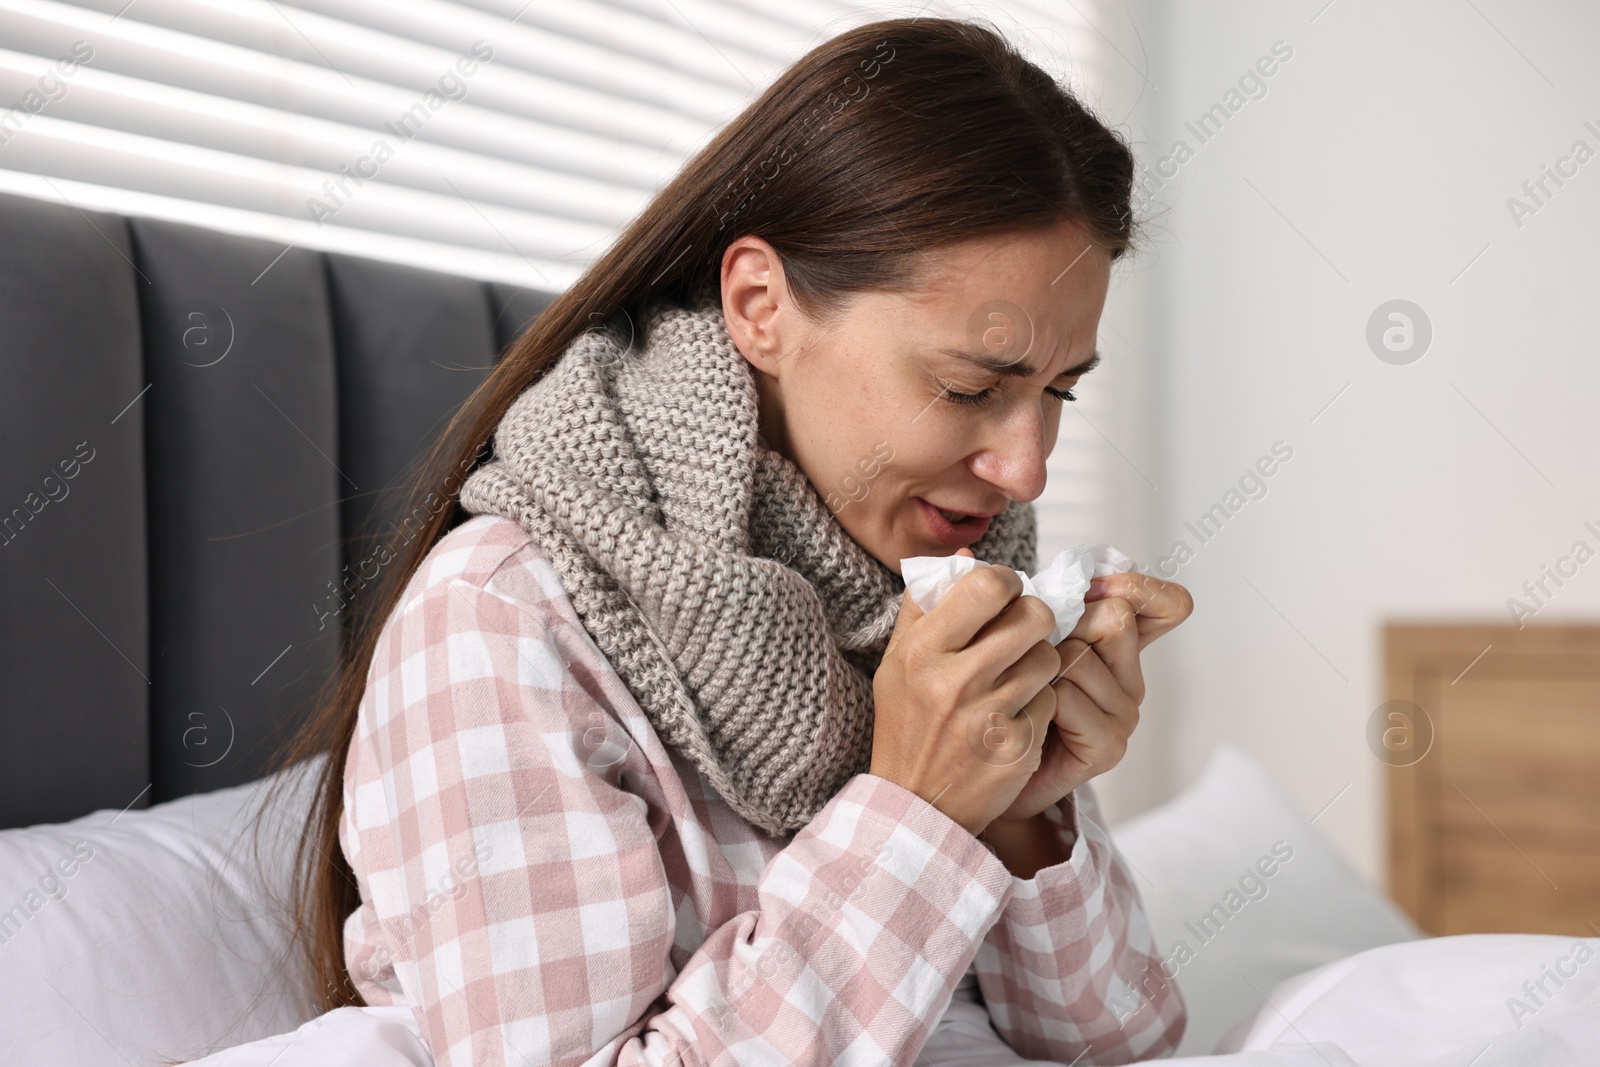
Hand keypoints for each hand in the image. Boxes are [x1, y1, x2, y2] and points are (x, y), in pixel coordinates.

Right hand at [870, 549, 1059, 836]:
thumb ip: (926, 606)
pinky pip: (1051, 701)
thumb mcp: (898, 662)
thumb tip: (966, 556)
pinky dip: (1040, 705)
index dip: (1006, 581)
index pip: (986, 585)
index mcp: (922, 651)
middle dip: (1034, 619)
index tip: (1005, 594)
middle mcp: (954, 680)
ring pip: (1049, 658)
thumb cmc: (908, 724)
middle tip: (1022, 632)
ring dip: (1040, 663)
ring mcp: (988, 715)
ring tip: (1017, 677)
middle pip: (1032, 616)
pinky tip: (1015, 716)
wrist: (916, 804)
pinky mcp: (1017, 746)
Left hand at [989, 570, 1193, 826]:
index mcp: (1112, 644)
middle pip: (1115, 617)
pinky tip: (1026, 714)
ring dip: (1038, 666)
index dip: (1141, 587)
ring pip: (1081, 655)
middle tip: (1033, 652)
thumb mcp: (989, 638)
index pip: (1166, 605)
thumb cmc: (988, 699)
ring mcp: (1122, 712)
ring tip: (1021, 690)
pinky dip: (1038, 699)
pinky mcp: (1107, 745)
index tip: (1097, 585)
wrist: (975, 773)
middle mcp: (1127, 676)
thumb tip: (964, 550)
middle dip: (1064, 625)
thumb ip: (982, 596)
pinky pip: (1068, 697)